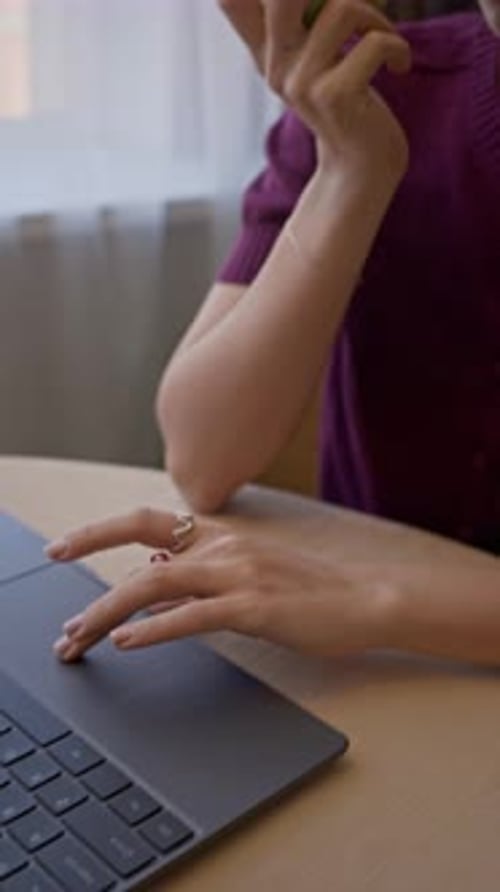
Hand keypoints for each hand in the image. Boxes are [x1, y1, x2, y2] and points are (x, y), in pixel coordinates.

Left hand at [46, 508, 388, 661]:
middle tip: (64, 623)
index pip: (147, 522)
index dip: (99, 531)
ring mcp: (239, 574)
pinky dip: (155, 628)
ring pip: (156, 586)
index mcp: (221, 535)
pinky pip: (193, 616)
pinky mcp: (254, 606)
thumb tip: (153, 577)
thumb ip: (200, 573)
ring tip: (82, 638)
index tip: (63, 547)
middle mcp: (224, 546)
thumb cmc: (309, 590)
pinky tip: (128, 641)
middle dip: (92, 584)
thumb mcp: (248, 572)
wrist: (364, 600)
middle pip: (140, 555)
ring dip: (111, 614)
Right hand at [219, 0, 411, 183]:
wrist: (361, 167)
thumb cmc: (343, 104)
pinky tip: (399, 66)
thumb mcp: (306, 59)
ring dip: (377, 19)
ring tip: (386, 41)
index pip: (232, 1)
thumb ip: (276, 22)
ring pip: (341, 9)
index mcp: (266, 50)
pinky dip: (396, 48)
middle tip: (354, 8)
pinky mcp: (335, 97)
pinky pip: (372, 43)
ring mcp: (302, 84)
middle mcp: (276, 65)